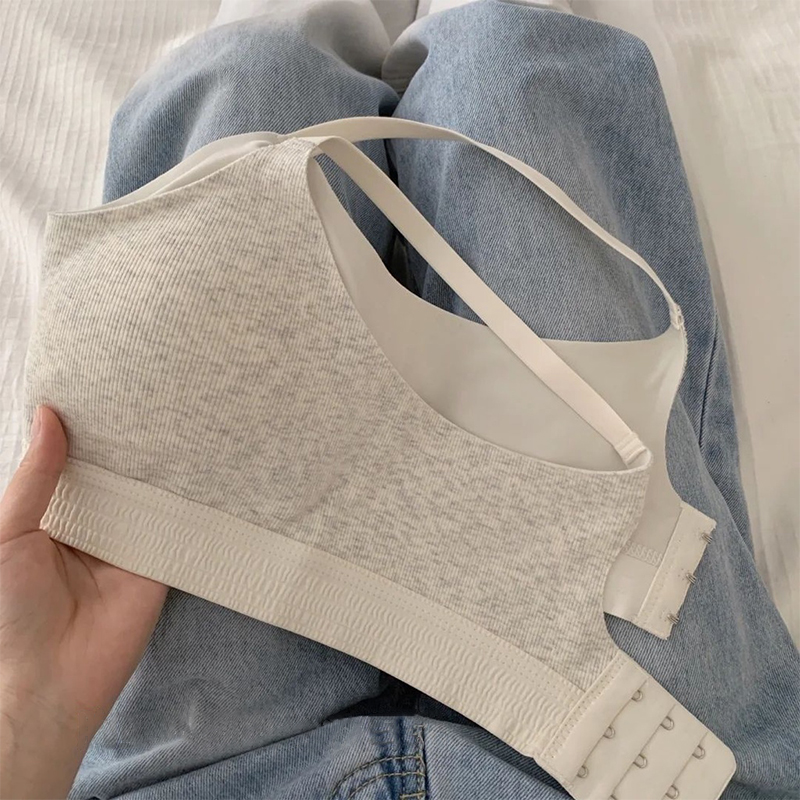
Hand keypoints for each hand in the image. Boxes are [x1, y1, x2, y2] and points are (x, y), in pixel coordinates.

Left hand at [0, 406, 167, 799]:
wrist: (52, 680)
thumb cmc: (12, 609)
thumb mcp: (9, 534)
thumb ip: (34, 478)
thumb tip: (49, 416)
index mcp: (55, 513)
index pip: (74, 461)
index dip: (85, 428)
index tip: (104, 384)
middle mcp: (95, 521)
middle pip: (115, 472)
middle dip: (128, 439)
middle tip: (152, 388)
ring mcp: (130, 539)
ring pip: (147, 491)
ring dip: (159, 463)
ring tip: (180, 411)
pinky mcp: (160, 558)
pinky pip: (174, 523)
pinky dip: (185, 498)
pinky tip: (201, 461)